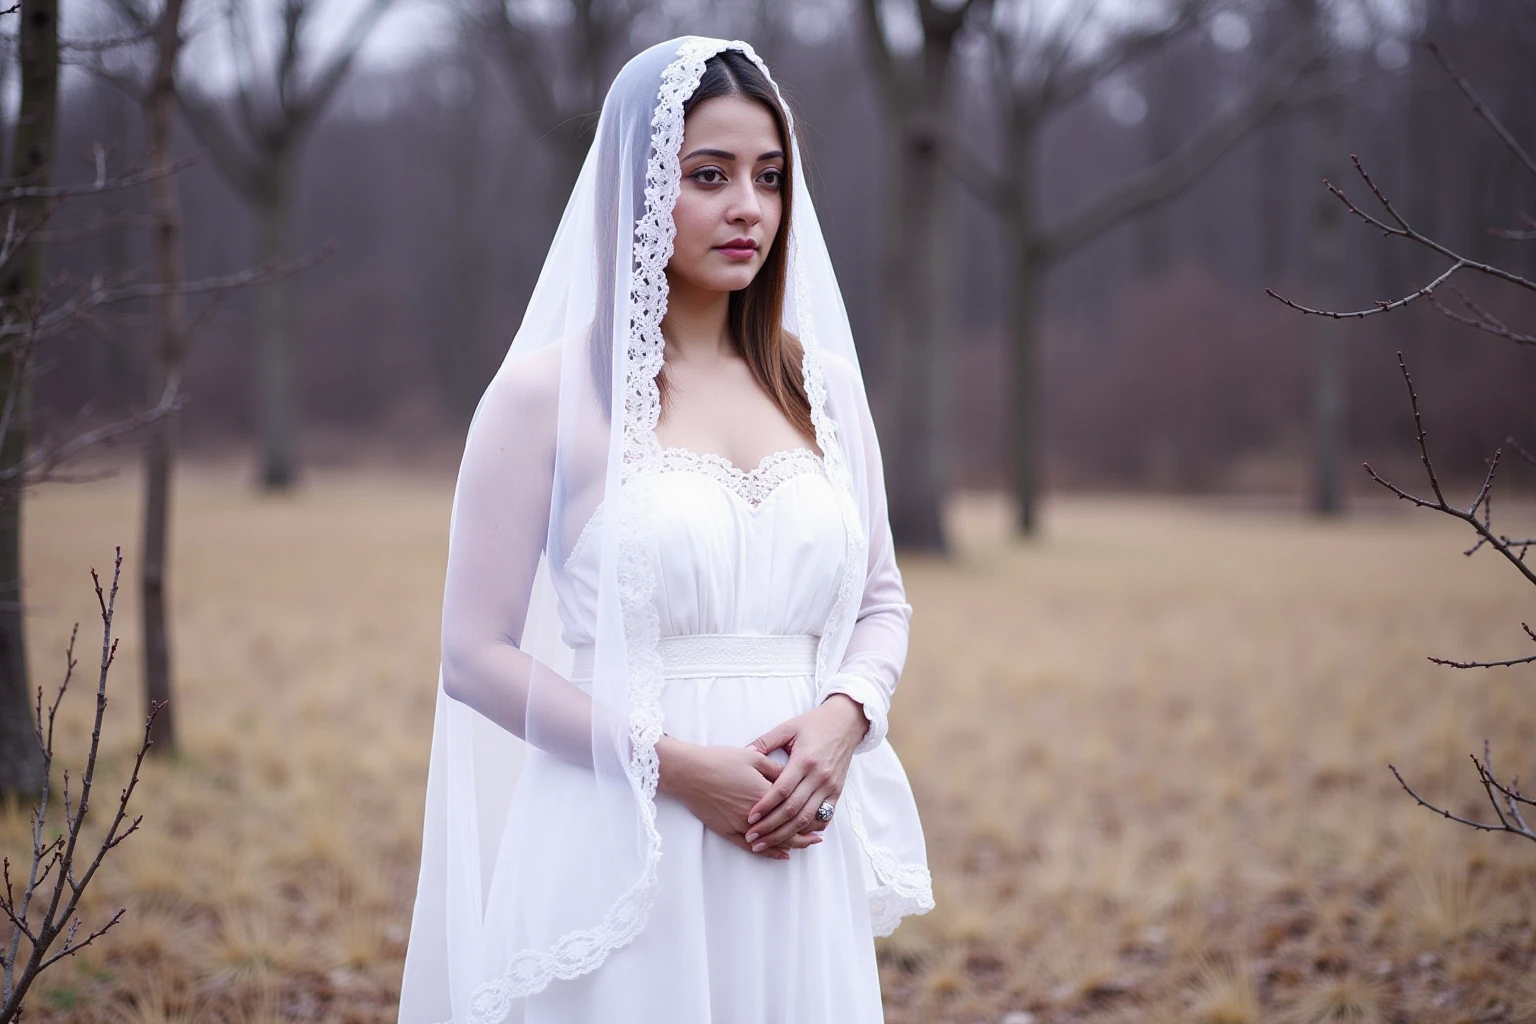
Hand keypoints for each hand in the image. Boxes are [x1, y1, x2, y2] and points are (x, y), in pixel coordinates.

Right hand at [657, 736, 824, 860]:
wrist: (690, 772)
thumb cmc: (720, 760)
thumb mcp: (753, 757)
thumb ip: (775, 768)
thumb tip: (793, 775)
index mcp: (766, 793)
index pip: (795, 808)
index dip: (810, 814)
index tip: (823, 815)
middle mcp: (757, 814)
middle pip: (787, 829)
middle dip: (806, 833)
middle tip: (819, 835)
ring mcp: (742, 825)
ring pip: (773, 840)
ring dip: (791, 844)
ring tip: (806, 844)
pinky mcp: (728, 831)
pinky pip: (752, 848)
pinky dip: (769, 852)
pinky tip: (780, 854)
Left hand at [741, 694, 866, 853]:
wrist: (846, 722)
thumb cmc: (814, 724)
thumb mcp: (788, 727)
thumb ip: (765, 741)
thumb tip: (744, 753)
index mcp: (805, 760)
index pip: (782, 790)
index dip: (765, 806)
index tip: (750, 818)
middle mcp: (819, 776)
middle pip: (793, 809)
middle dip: (771, 827)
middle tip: (752, 837)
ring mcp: (830, 786)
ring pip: (806, 818)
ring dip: (786, 834)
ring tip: (767, 842)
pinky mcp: (837, 792)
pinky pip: (823, 816)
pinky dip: (808, 829)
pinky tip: (794, 837)